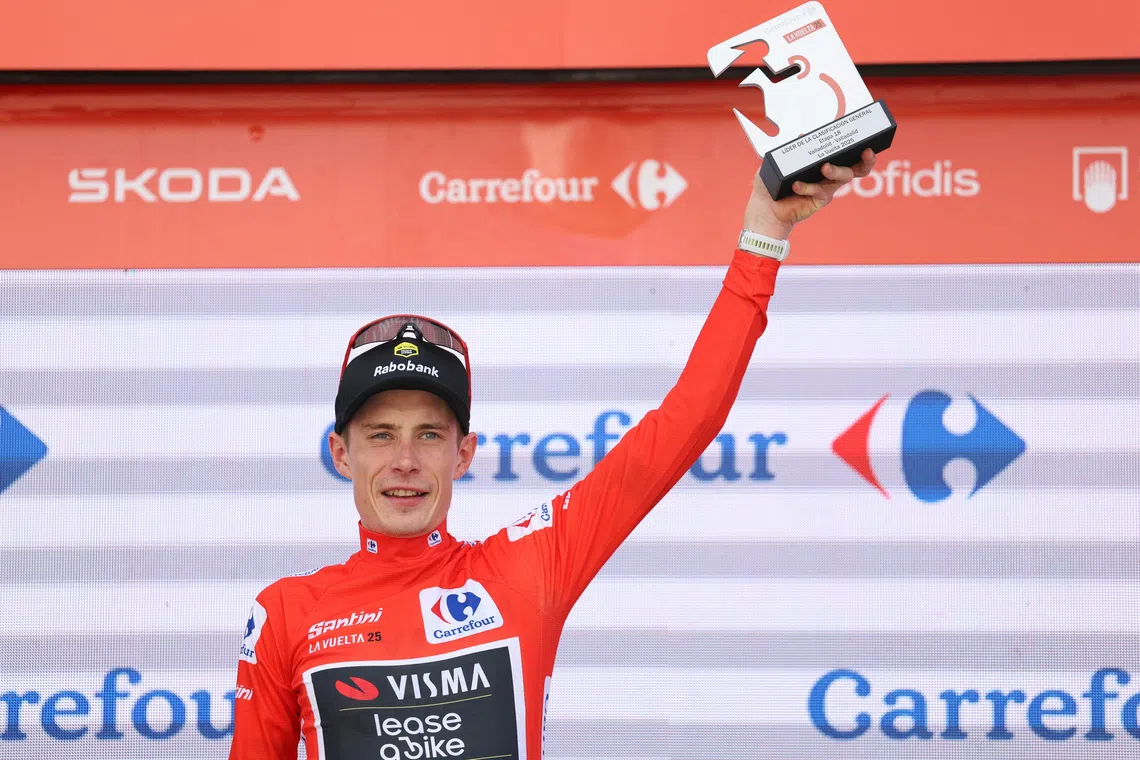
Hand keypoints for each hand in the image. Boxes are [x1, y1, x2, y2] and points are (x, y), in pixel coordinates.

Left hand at [742, 148, 876, 239]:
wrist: (764, 211)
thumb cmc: (771, 186)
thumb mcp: (778, 163)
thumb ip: (790, 148)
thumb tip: (802, 135)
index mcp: (823, 164)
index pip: (846, 154)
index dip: (859, 147)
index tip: (866, 139)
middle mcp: (829, 176)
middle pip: (857, 168)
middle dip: (866, 160)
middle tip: (866, 151)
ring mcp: (826, 189)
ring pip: (842, 178)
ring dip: (836, 170)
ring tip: (825, 166)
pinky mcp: (819, 202)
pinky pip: (819, 192)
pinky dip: (807, 186)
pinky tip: (796, 185)